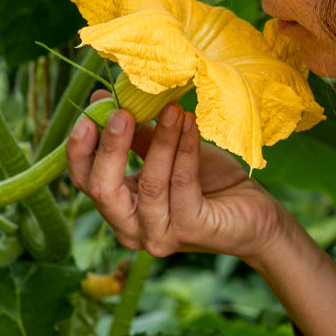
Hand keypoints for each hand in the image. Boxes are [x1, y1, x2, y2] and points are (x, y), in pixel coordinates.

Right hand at [65, 93, 284, 260]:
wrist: (255, 213)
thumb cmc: (210, 183)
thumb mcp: (168, 154)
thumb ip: (138, 135)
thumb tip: (105, 100)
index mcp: (118, 209)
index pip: (84, 181)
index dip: (81, 148)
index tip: (92, 111)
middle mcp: (131, 229)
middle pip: (102, 189)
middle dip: (111, 147)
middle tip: (122, 112)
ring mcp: (159, 234)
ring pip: (149, 183)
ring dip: (161, 140)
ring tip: (172, 108)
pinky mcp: (191, 229)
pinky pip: (182, 183)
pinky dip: (185, 149)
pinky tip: (190, 123)